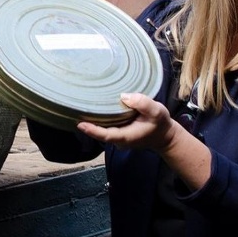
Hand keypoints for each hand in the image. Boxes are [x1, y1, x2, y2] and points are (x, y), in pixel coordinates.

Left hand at [78, 93, 211, 190]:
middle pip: (99, 134)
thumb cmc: (160, 124)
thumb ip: (143, 103)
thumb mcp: (157, 111)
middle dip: (87, 125)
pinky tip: (91, 111)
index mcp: (126, 136)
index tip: (80, 124)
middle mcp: (119, 140)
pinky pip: (105, 129)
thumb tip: (124, 96)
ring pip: (101, 131)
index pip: (106, 135)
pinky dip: (98, 121)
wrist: (165, 136)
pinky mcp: (118, 134)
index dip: (93, 130)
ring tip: (78, 109)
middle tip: (73, 111)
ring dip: (91, 122)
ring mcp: (118, 138)